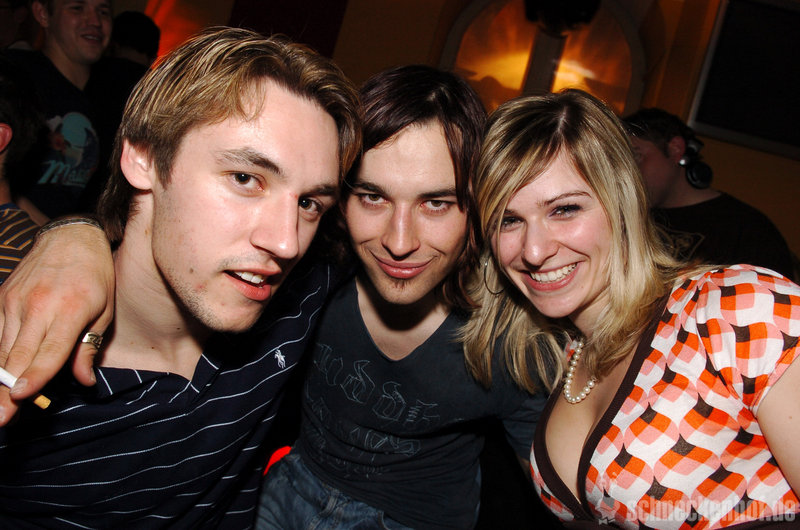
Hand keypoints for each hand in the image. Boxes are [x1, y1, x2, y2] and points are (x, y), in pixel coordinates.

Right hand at [0, 222, 114, 424]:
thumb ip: (90, 347)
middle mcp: (38, 306)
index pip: (49, 350)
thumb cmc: (95, 276)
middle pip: (18, 356)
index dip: (35, 376)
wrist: (70, 236)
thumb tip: (84, 382)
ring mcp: (15, 302)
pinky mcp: (2, 298)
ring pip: (3, 349)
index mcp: (70, 309)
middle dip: (6, 391)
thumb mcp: (105, 310)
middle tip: (1, 420)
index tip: (21, 397)